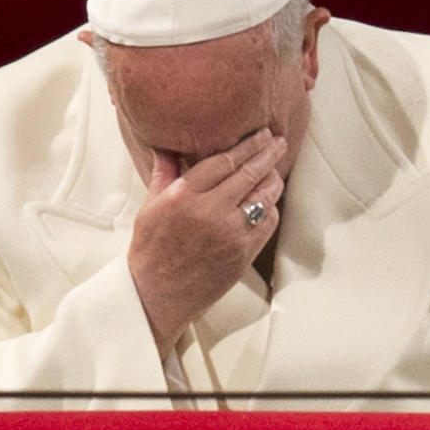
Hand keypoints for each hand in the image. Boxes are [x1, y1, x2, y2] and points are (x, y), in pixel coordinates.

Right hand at [127, 128, 286, 358]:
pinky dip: (271, 209)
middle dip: (268, 154)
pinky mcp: (243, 254)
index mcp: (184, 196)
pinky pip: (267, 223)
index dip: (248, 145)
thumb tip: (167, 147)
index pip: (225, 160)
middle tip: (279, 141)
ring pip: (264, 196)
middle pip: (249, 173)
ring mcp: (230, 234)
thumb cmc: (151, 250)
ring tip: (275, 169)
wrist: (156, 295)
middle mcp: (210, 212)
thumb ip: (164, 174)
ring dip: (273, 179)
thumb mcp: (150, 207)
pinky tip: (268, 201)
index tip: (261, 135)